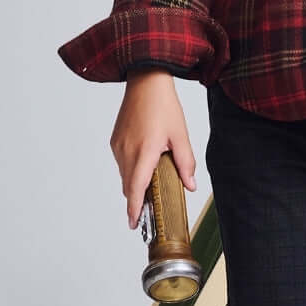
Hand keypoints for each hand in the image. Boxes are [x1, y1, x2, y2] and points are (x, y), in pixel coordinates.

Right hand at [109, 70, 197, 229]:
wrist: (145, 82)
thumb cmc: (163, 106)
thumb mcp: (180, 136)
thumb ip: (185, 163)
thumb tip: (190, 185)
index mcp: (145, 152)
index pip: (136, 188)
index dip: (134, 208)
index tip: (134, 223)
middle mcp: (127, 151)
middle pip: (129, 186)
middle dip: (137, 200)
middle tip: (148, 211)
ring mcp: (118, 146)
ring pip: (125, 175)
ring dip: (135, 183)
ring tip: (150, 185)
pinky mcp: (115, 141)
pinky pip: (122, 162)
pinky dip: (131, 170)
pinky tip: (144, 164)